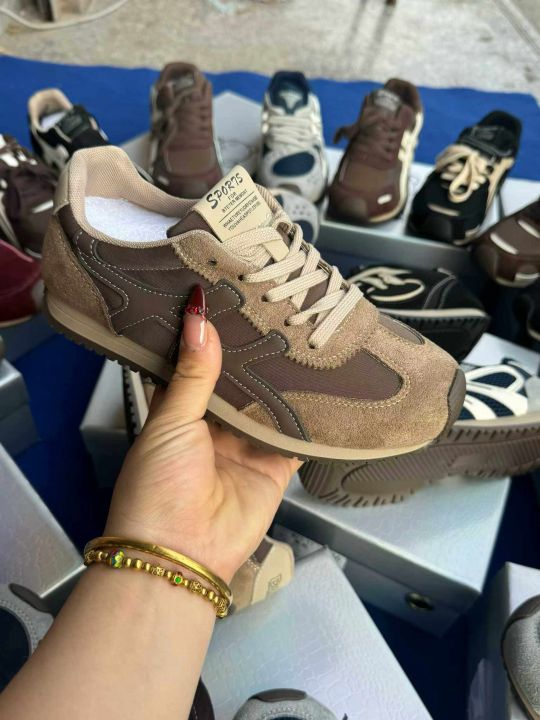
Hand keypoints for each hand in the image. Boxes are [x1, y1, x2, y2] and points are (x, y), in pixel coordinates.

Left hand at [104, 286, 301, 582]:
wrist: (182, 555)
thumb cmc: (158, 486)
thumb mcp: (170, 422)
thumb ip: (193, 373)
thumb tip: (198, 317)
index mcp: (177, 413)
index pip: (195, 365)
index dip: (208, 337)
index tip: (225, 300)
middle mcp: (212, 427)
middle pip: (237, 383)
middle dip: (253, 355)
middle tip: (274, 312)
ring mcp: (245, 447)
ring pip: (269, 406)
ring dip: (282, 381)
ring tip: (301, 337)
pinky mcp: (274, 467)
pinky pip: (295, 439)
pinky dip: (309, 420)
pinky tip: (324, 387)